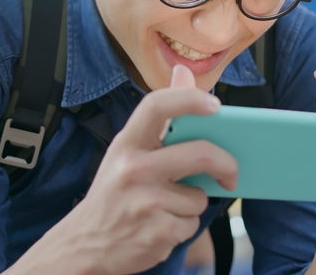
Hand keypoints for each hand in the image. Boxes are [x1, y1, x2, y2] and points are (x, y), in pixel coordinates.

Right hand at [20, 65, 237, 274]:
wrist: (84, 245)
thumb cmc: (115, 191)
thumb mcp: (127, 151)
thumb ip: (160, 116)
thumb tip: (184, 71)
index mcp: (126, 144)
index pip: (156, 105)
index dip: (190, 99)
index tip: (216, 106)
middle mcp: (133, 170)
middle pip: (199, 155)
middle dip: (225, 164)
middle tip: (231, 173)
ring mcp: (145, 203)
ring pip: (198, 197)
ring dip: (191, 205)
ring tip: (165, 208)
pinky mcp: (157, 232)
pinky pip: (192, 224)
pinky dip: (183, 227)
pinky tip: (160, 227)